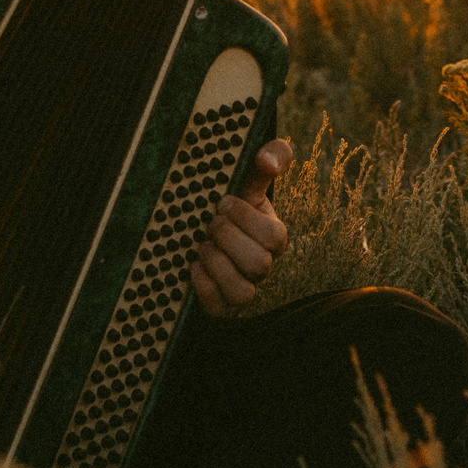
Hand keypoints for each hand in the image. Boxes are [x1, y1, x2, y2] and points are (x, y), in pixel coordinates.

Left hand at [190, 138, 290, 317]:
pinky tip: (193, 266)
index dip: (246, 219)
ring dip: (218, 265)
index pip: (275, 237)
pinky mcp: (221, 306)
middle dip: (228, 239)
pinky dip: (204, 287)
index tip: (222, 201)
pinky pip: (219, 309)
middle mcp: (262, 266)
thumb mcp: (250, 180)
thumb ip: (269, 157)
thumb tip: (268, 159)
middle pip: (260, 265)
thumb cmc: (232, 206)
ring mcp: (243, 288)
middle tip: (210, 222)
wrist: (205, 233)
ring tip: (202, 245)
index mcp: (272, 237)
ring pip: (243, 293)